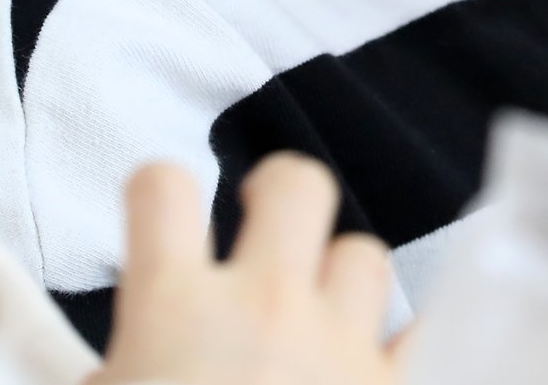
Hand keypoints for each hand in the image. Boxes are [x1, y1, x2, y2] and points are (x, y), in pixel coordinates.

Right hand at [88, 154, 408, 384]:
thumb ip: (120, 361)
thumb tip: (125, 361)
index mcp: (174, 311)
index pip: (163, 190)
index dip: (158, 189)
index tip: (162, 205)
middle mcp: (266, 308)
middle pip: (300, 186)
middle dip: (282, 189)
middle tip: (268, 218)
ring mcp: (338, 347)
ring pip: (365, 258)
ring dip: (341, 280)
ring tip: (319, 314)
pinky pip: (428, 334)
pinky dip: (411, 335)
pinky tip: (394, 342)